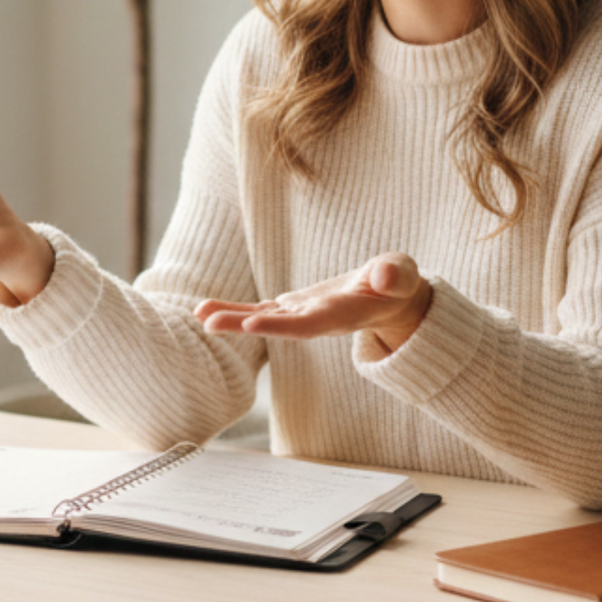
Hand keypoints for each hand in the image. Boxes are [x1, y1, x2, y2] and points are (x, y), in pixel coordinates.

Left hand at [194, 253, 433, 351]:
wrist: (389, 299)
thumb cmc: (396, 284)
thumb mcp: (401, 275)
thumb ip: (394, 276)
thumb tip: (385, 278)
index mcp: (342, 314)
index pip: (309, 324)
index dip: (281, 325)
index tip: (252, 324)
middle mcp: (316, 320)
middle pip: (276, 326)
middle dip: (244, 325)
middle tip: (209, 324)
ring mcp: (301, 315)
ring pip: (262, 319)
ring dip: (231, 319)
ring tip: (200, 315)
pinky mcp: (293, 308)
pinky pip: (259, 311)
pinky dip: (234, 311)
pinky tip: (204, 310)